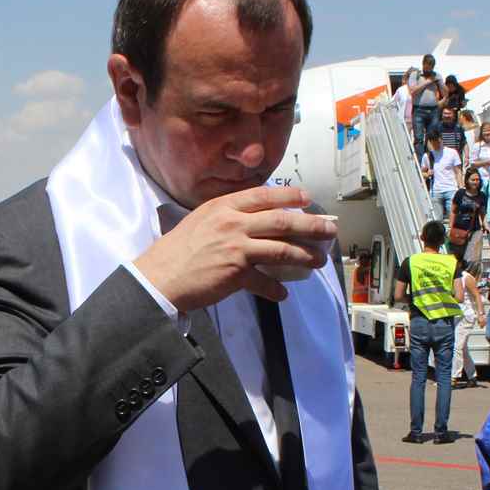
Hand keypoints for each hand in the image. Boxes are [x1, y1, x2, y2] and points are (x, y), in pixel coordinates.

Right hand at [132, 185, 333, 309]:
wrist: (160, 277)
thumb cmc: (177, 249)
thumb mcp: (201, 220)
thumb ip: (226, 216)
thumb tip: (254, 219)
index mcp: (224, 206)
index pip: (264, 195)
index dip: (290, 196)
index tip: (307, 199)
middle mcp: (233, 222)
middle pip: (282, 221)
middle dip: (311, 225)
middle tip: (329, 230)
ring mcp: (236, 248)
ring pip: (282, 249)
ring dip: (304, 256)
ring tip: (317, 261)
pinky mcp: (236, 273)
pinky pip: (265, 281)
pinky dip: (276, 289)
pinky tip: (282, 294)